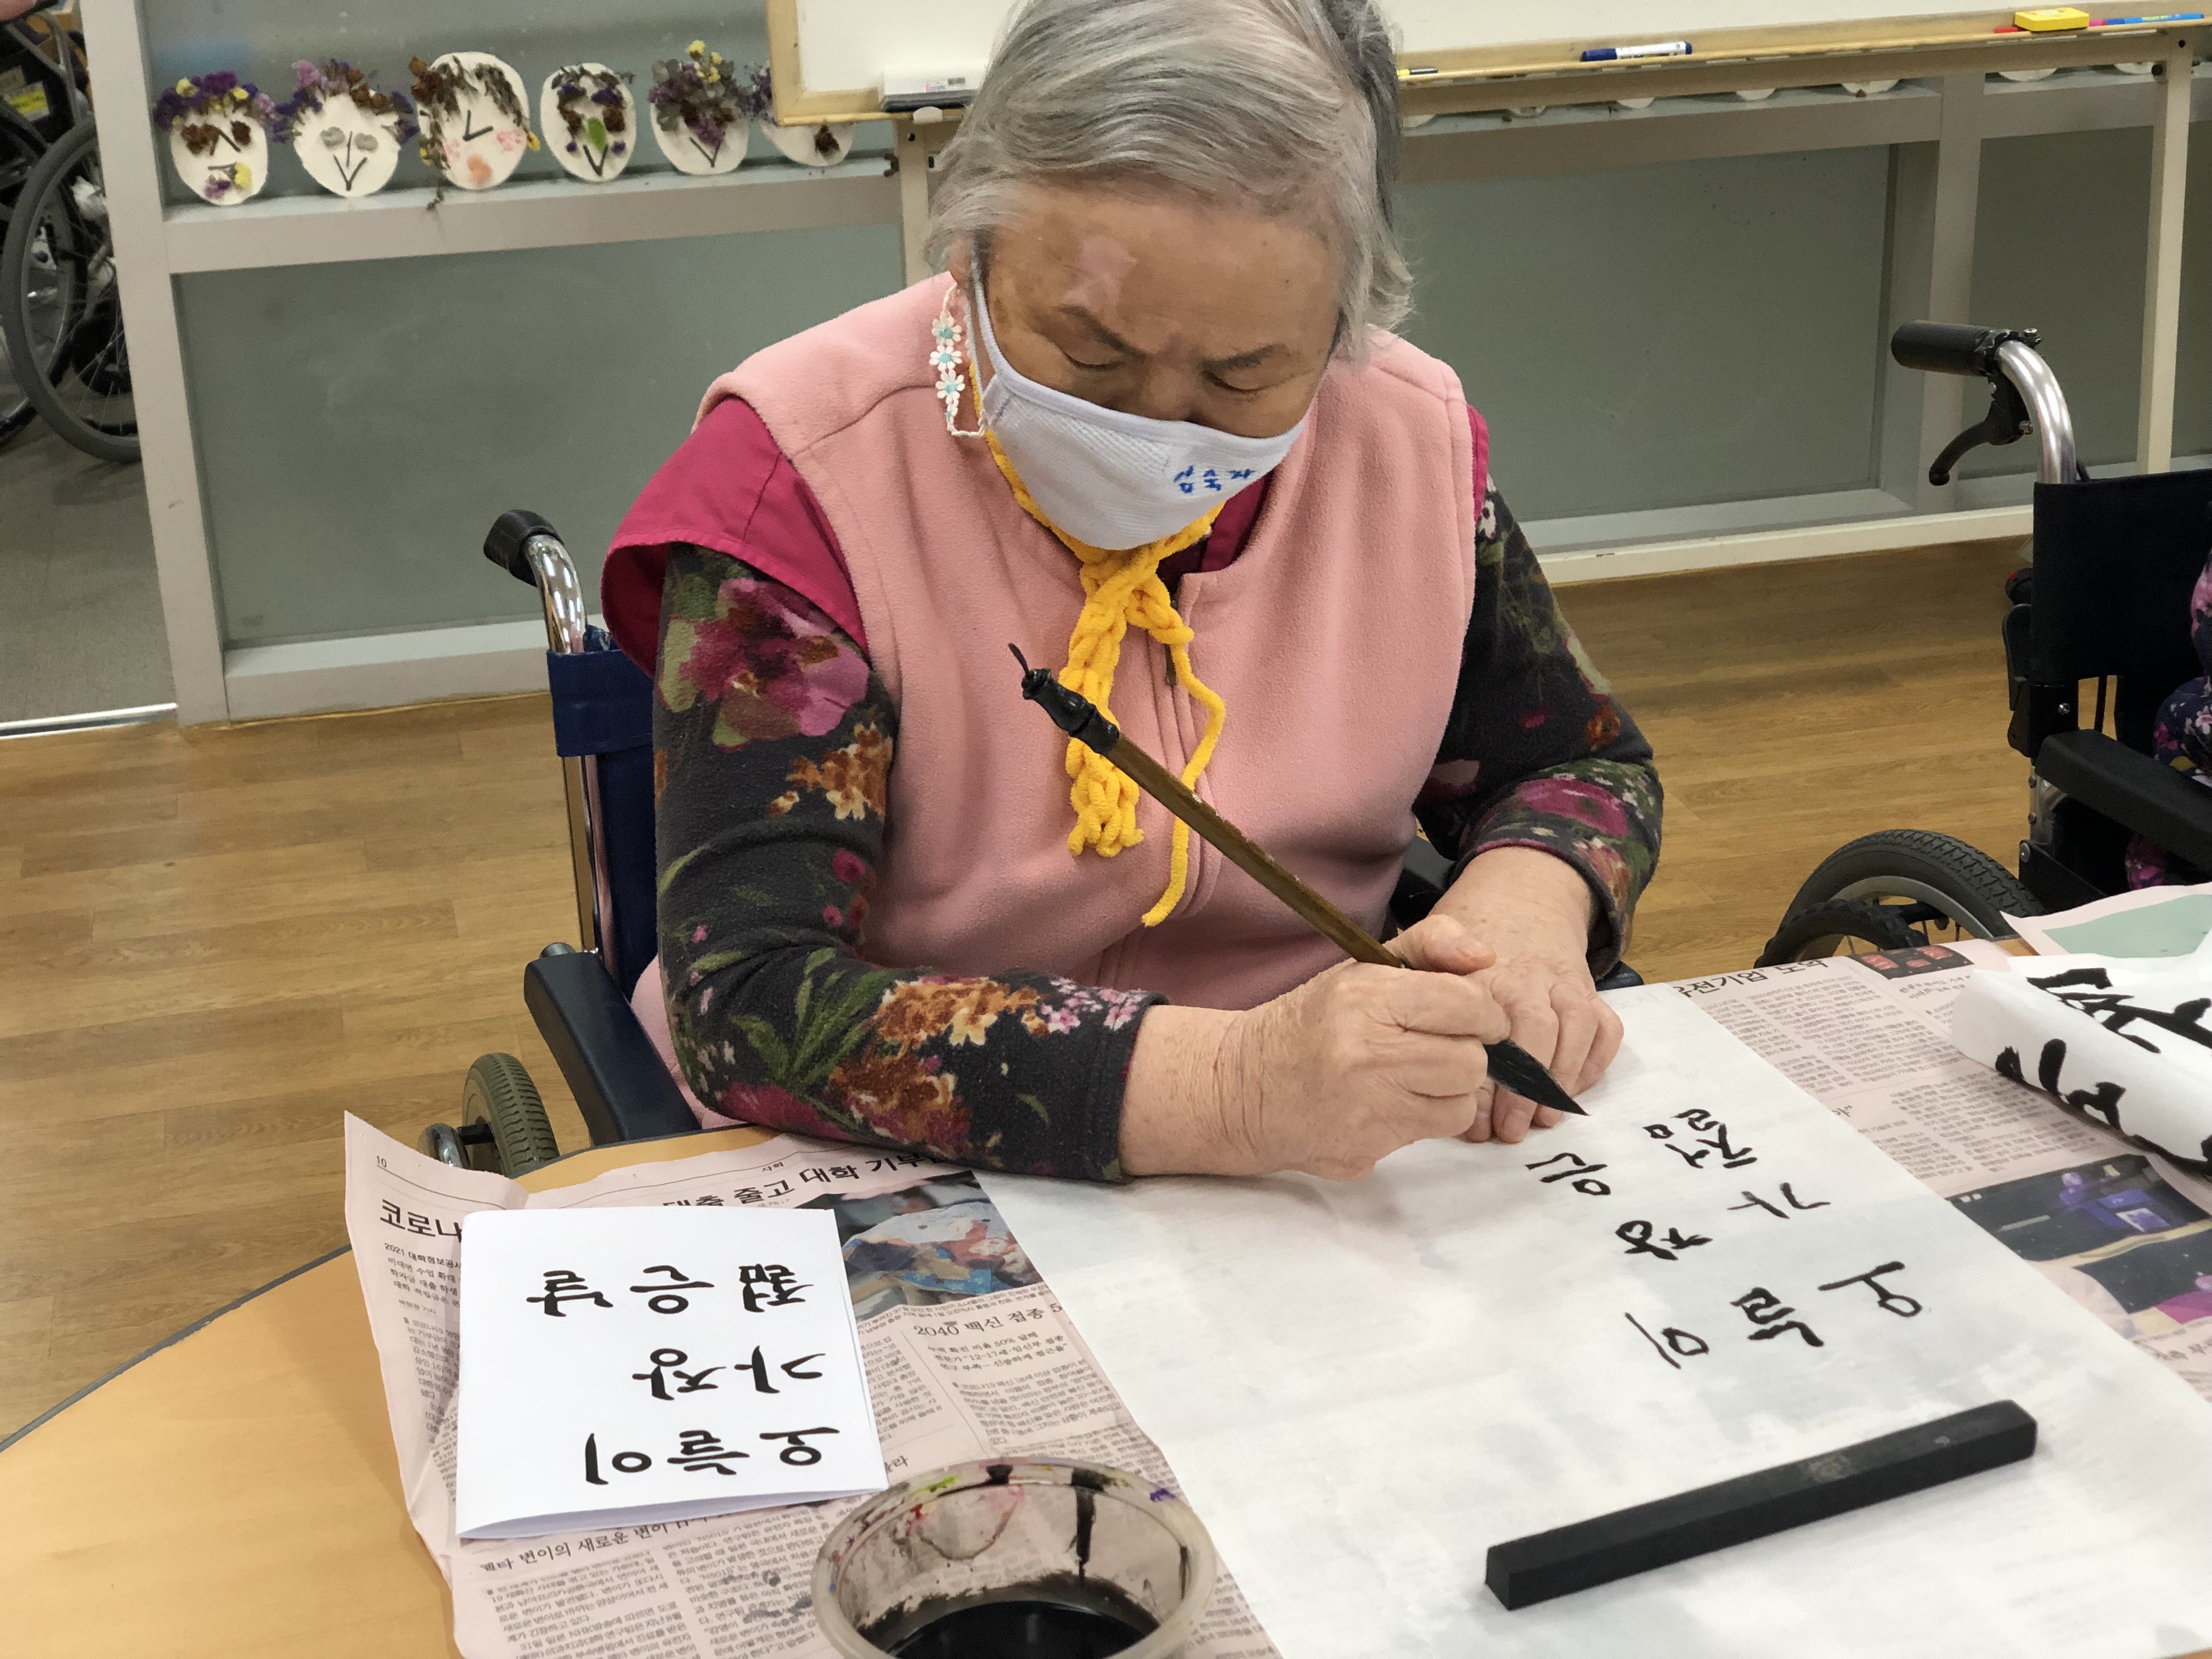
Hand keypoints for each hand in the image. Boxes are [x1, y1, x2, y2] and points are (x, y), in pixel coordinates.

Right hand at [1213, 912, 1512, 1179]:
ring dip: (1449, 1092)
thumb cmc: (1313, 1023)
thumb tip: (1485, 956)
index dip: (1483, 1012)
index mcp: (1366, 999)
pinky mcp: (1365, 1151)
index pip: (1465, 1004)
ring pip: (1461, 1106)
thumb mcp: (1361, 968)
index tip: (1475, 1016)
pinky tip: (1391, 1104)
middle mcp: (1366, 1055)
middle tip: (1440, 1047)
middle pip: (1471, 1062)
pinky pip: (1430, 1137)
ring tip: (1415, 1077)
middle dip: (1465, 1053)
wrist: (1241, 1087)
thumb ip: (1429, 946)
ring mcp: (1366, 1110)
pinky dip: (1423, 1119)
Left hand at [1430, 846, 1623, 1145]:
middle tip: (1510, 1130)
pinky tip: (1571, 1091)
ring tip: (1542, 1120)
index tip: (1474, 1119)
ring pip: (1577, 1028)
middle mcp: (1527, 976)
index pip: (1484, 1030)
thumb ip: (1425, 979)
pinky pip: (1605, 1028)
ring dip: (1561, 1080)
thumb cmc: (1457, 948)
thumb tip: (1457, 1021)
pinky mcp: (1586, 990)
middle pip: (1535, 1030)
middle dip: (1525, 1088)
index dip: (1482, 1080)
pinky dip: (1594, 1062)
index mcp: (1482, 972)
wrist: (1515, 897)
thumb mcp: (1420, 951)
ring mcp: (1562, 983)